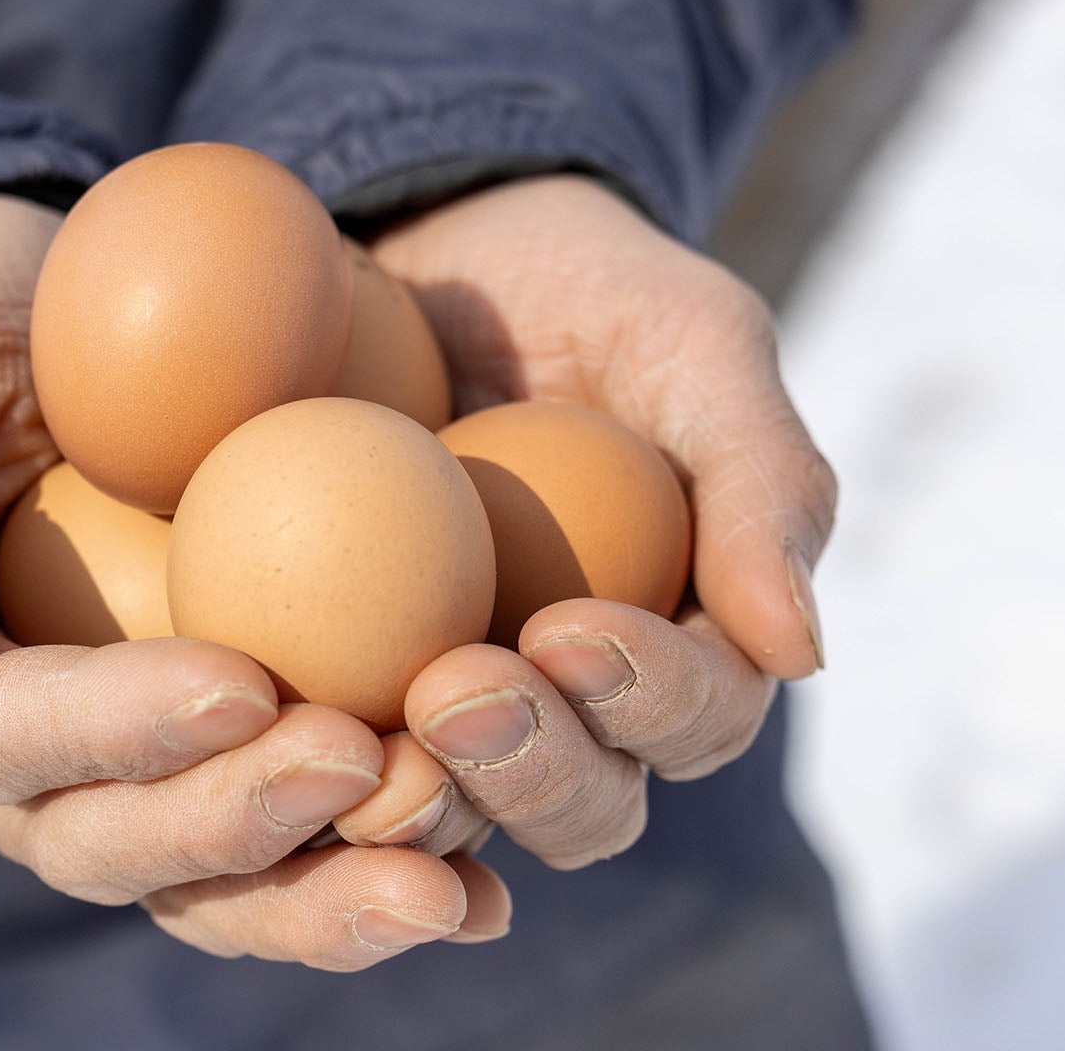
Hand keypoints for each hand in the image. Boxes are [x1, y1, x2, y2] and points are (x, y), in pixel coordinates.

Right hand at [0, 194, 508, 967]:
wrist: (72, 326)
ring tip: (444, 872)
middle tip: (364, 766)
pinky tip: (479, 891)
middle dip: (232, 821)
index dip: (109, 729)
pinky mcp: (201, 773)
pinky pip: (282, 855)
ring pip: (199, 886)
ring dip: (321, 891)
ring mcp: (92, 788)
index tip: (242, 681)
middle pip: (98, 840)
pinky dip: (368, 875)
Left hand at [336, 175, 835, 868]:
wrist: (443, 250)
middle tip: (456, 690)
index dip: (649, 700)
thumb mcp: (695, 343)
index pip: (697, 715)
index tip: (572, 633)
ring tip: (363, 732)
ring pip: (459, 813)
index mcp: (687, 643)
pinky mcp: (347, 687)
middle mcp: (579, 706)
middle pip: (583, 803)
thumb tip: (798, 653)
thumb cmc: (592, 289)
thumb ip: (762, 482)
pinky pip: (331, 749)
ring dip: (422, 793)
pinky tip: (265, 719)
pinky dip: (307, 753)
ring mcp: (459, 707)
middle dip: (532, 767)